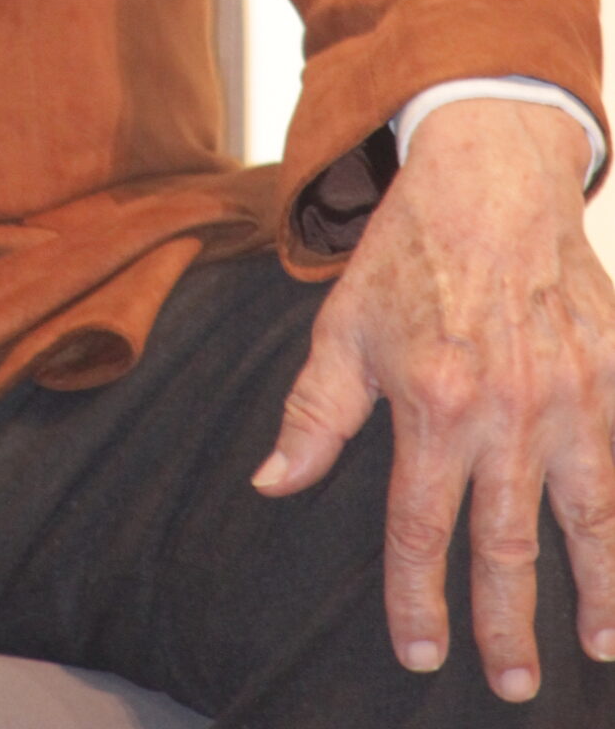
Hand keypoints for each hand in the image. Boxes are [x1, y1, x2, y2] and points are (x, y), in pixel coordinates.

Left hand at [253, 100, 614, 701]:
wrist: (490, 175)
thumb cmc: (408, 254)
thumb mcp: (343, 327)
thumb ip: (314, 415)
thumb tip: (272, 483)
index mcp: (435, 402)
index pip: (423, 527)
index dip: (419, 598)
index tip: (419, 654)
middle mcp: (509, 409)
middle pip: (509, 542)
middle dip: (508, 623)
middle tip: (511, 683)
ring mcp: (570, 393)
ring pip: (590, 515)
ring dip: (595, 588)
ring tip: (594, 645)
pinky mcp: (610, 372)